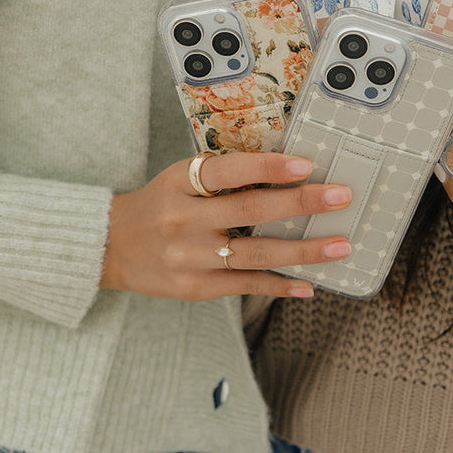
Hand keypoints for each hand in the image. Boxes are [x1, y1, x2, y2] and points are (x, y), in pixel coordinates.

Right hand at [100, 151, 350, 299]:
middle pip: (250, 212)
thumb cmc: (159, 204)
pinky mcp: (195, 288)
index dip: (267, 168)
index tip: (305, 164)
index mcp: (179, 184)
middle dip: (301, 203)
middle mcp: (183, 220)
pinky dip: (280, 286)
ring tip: (339, 245)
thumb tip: (287, 173)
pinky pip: (245, 285)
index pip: (227, 172)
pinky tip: (309, 284)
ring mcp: (190, 258)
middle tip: (341, 197)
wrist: (111, 246)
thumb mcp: (179, 179)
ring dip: (303, 251)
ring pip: (255, 254)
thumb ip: (222, 177)